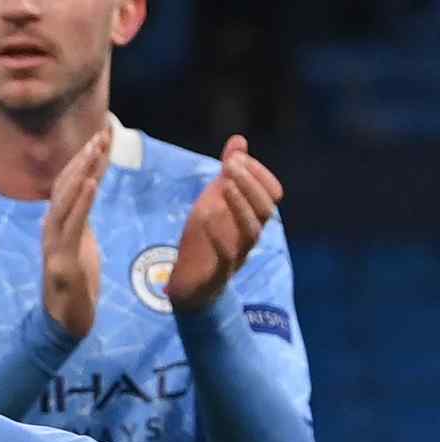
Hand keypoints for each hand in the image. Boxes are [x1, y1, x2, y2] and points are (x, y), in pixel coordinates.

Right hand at [42, 126, 108, 337]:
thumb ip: (81, 219)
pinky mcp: (63, 261)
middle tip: (101, 133)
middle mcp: (51, 229)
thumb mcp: (82, 244)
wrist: (65, 323)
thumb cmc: (76, 286)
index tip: (101, 135)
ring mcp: (54, 244)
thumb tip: (87, 192)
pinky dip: (81, 202)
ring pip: (66, 200)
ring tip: (96, 150)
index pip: (70, 184)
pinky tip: (90, 182)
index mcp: (58, 224)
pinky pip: (72, 226)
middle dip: (84, 158)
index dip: (84, 159)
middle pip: (66, 186)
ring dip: (81, 173)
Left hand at [166, 136, 283, 311]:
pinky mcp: (218, 273)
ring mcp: (237, 255)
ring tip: (225, 185)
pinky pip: (227, 257)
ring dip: (240, 205)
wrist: (188, 284)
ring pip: (253, 232)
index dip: (258, 173)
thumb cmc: (205, 239)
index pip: (272, 193)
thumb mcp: (212, 201)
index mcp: (252, 217)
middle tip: (231, 164)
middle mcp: (250, 236)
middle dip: (250, 183)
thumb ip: (226, 174)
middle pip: (267, 210)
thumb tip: (239, 140)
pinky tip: (208, 217)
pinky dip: (220, 236)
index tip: (237, 157)